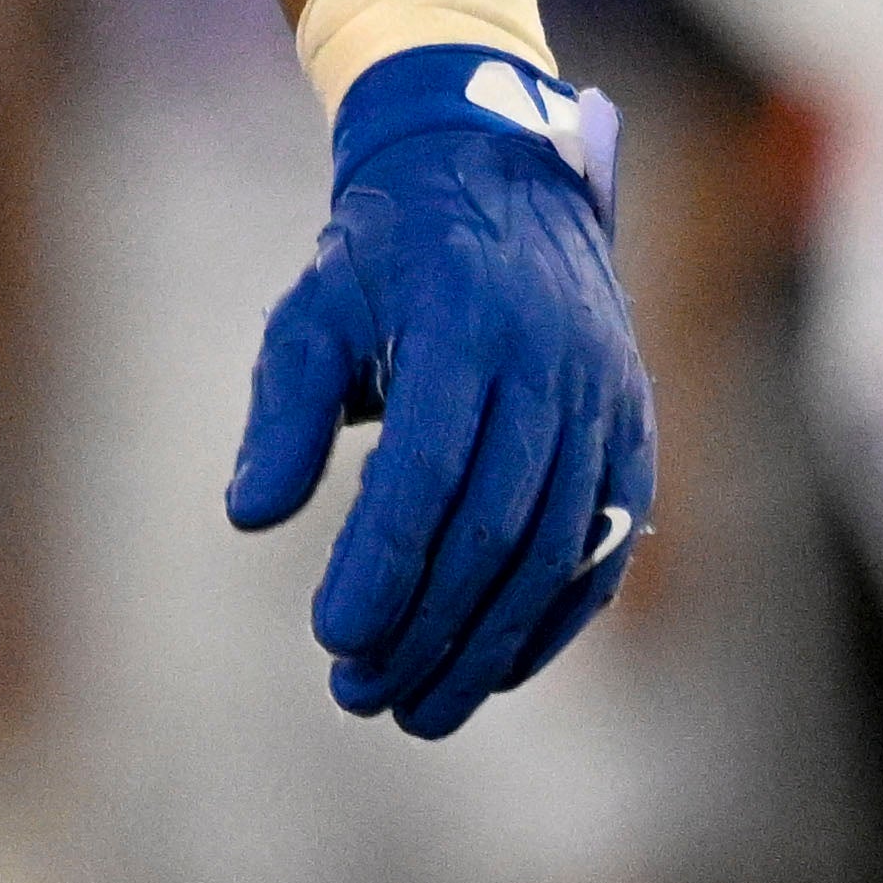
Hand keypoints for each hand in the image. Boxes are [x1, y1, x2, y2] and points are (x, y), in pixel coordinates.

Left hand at [230, 45, 653, 736]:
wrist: (498, 175)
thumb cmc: (384, 255)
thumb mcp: (315, 307)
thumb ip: (284, 410)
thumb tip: (248, 516)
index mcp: (467, 323)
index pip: (429, 470)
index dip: (384, 563)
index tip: (332, 637)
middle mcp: (551, 364)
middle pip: (495, 526)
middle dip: (428, 625)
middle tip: (359, 694)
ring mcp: (604, 399)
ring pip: (552, 549)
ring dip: (485, 643)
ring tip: (415, 707)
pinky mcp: (633, 429)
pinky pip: (602, 545)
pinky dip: (552, 618)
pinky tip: (494, 670)